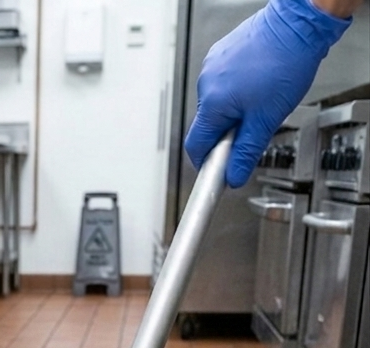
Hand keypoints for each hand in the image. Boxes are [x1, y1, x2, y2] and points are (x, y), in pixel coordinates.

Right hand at [184, 0, 351, 187]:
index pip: (196, 146)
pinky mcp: (222, 53)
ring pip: (217, 103)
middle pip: (208, 125)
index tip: (220, 170)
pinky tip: (257, 84)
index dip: (207, 163)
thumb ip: (246, 152)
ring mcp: (213, 65)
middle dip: (227, 134)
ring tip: (260, 100)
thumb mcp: (267, 120)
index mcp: (213, 102)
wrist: (298, 23)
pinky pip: (223, 83)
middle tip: (253, 129)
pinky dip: (237, 91)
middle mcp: (207, 82)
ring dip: (234, 111)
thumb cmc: (286, 62)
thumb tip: (233, 176)